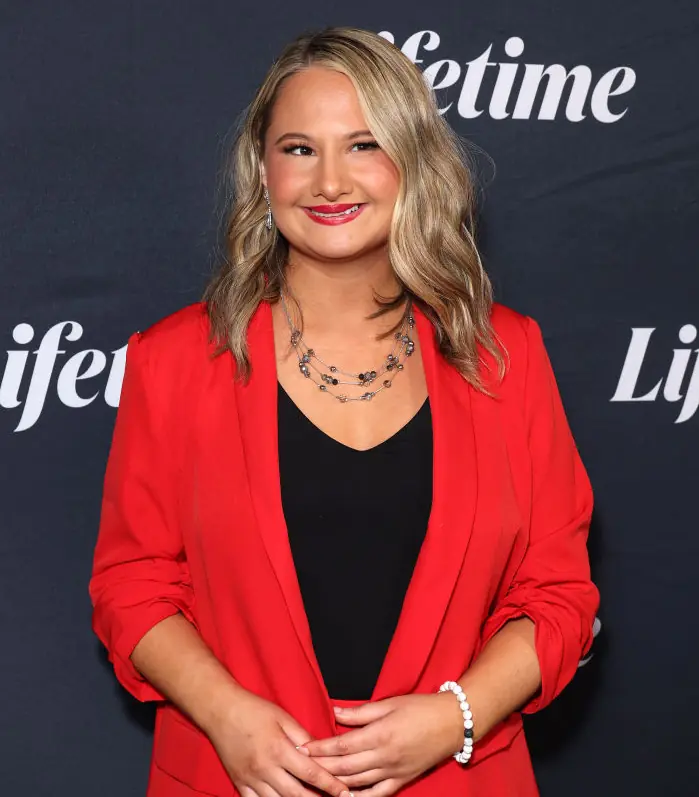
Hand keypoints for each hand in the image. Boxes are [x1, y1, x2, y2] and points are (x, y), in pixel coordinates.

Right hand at [206, 688, 352, 796]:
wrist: (220, 711)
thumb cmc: (253, 710)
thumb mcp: (283, 717)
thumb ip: (303, 736)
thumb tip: (321, 751)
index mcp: (279, 749)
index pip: (311, 773)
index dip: (330, 785)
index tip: (345, 793)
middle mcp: (265, 768)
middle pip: (297, 795)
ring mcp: (251, 779)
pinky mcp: (240, 784)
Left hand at [301, 694, 462, 795]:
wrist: (453, 722)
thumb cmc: (421, 708)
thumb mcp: (390, 703)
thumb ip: (361, 712)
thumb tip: (336, 711)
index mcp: (380, 734)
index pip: (342, 745)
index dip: (321, 748)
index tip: (303, 748)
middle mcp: (384, 757)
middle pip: (345, 767)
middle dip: (320, 767)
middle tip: (300, 765)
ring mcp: (393, 772)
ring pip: (357, 783)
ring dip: (334, 783)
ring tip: (315, 781)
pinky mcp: (402, 780)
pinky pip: (377, 794)